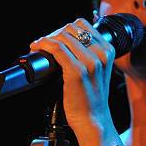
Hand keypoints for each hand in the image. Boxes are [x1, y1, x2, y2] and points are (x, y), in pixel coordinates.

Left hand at [29, 18, 115, 134]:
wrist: (93, 120)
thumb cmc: (92, 99)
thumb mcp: (97, 72)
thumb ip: (89, 54)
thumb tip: (66, 41)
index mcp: (108, 51)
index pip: (83, 25)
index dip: (66, 29)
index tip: (56, 38)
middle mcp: (100, 54)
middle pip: (71, 29)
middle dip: (55, 34)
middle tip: (46, 45)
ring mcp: (89, 62)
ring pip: (62, 36)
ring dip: (47, 39)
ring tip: (40, 47)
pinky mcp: (76, 71)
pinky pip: (56, 48)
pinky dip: (43, 45)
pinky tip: (38, 48)